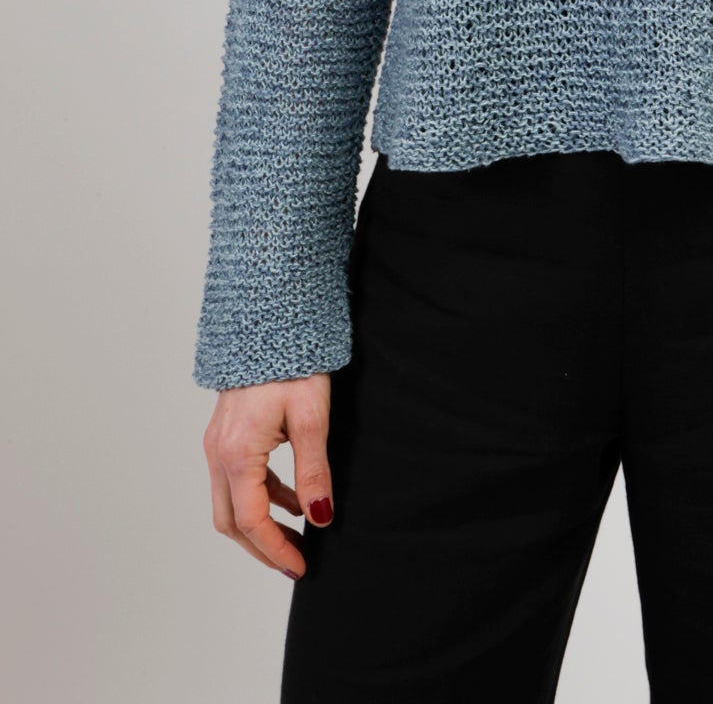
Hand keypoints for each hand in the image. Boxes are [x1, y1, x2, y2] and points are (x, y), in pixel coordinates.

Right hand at [202, 373, 334, 579]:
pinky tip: (291, 499)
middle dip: (262, 547)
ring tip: (298, 535)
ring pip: (230, 503)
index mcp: (236, 453)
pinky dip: (260, 498)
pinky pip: (236, 480)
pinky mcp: (225, 435)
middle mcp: (218, 453)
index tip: (300, 567)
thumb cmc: (292, 362)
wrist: (270, 319)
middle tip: (295, 562)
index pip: (251, 521)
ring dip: (260, 525)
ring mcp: (217, 444)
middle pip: (231, 521)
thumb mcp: (311, 418)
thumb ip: (313, 472)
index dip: (276, 549)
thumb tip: (320, 517)